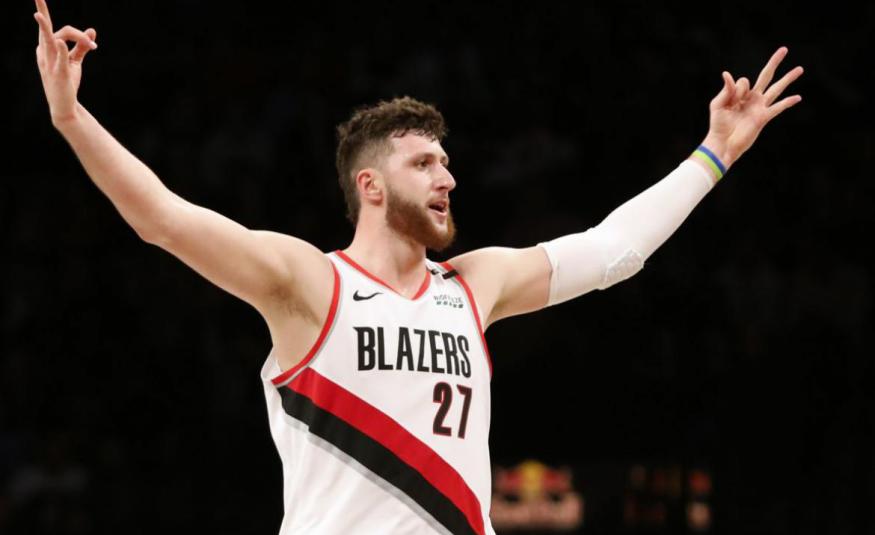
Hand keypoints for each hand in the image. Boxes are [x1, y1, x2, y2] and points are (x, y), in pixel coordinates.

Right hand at [33, 0, 97, 124]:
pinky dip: (61, 50)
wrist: (64, 105)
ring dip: (44, 27)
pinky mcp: (59, 74)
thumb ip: (81, 46)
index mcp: (46, 48)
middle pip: (50, 30)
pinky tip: (60, 42)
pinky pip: (59, 59)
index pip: (53, 29)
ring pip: (48, 41)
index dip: (76, 32)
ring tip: (38, 15)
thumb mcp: (74, 62)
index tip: (93, 44)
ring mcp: (50, 63)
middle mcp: (44, 53)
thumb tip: (92, 30)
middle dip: (42, 12)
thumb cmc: (67, 82)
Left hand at [701, 47, 802, 168]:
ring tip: (799, 69)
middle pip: (766, 76)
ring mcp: (760, 107)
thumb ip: (725, 90)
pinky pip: (778, 108)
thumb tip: (727, 74)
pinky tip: (798, 97)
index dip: (737, 88)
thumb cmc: (718, 125)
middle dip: (774, 62)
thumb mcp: (717, 105)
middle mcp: (753, 99)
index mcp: (740, 95)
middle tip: (784, 49)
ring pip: (776, 89)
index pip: (744, 81)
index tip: (731, 101)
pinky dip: (787, 102)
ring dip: (788, 79)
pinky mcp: (763, 118)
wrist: (722, 143)